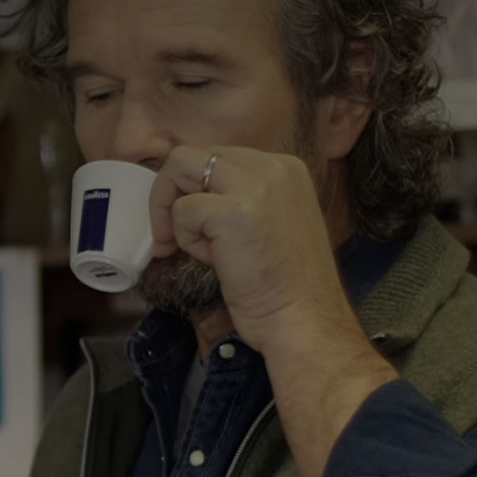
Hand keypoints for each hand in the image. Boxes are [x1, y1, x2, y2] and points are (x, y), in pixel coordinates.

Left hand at [150, 144, 397, 476]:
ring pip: (179, 166)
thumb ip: (242, 199)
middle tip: (173, 237)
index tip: (196, 227)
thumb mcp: (270, 223)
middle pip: (192, 155)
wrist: (305, 321)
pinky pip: (183, 210)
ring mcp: (255, 186)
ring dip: (173, 212)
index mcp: (286, 168)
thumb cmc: (286, 287)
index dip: (194, 190)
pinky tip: (213, 260)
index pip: (217, 156)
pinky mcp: (234, 211)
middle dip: (170, 195)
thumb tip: (191, 193)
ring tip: (196, 249)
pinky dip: (185, 238)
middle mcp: (274, 167)